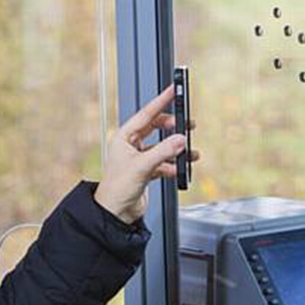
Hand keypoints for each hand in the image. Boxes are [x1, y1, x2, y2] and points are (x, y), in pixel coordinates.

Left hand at [94, 85, 198, 223]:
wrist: (115, 214)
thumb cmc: (116, 189)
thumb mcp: (142, 166)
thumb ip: (164, 151)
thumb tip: (180, 139)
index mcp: (123, 138)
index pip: (146, 114)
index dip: (161, 101)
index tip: (173, 90)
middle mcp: (130, 146)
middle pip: (156, 128)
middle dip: (173, 127)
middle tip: (187, 124)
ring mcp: (139, 158)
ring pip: (162, 147)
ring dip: (176, 149)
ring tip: (189, 151)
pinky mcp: (146, 172)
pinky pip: (164, 162)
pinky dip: (173, 164)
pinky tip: (179, 169)